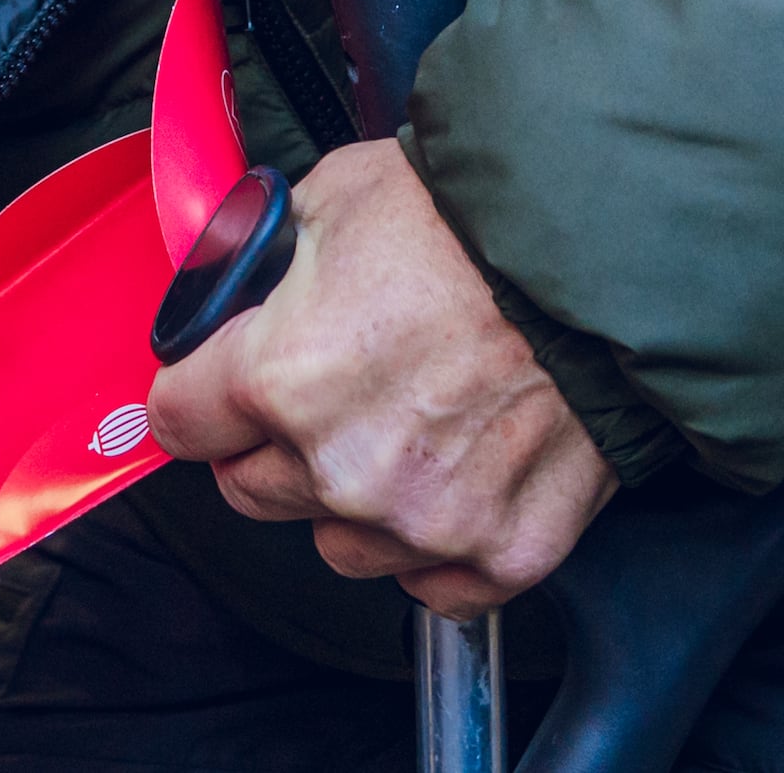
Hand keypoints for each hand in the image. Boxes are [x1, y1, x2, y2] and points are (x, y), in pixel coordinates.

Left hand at [139, 137, 616, 616]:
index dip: (197, 395)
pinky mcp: (501, 554)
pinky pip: (432, 587)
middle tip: (326, 392)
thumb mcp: (329, 197)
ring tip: (406, 426)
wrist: (604, 255)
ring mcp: (423, 522)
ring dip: (352, 500)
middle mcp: (339, 468)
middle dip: (270, 445)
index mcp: (279, 377)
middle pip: (250, 491)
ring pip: (337, 545)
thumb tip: (230, 291)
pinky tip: (458, 476)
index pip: (179, 422)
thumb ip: (261, 263)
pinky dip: (436, 545)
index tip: (213, 390)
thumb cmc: (473, 219)